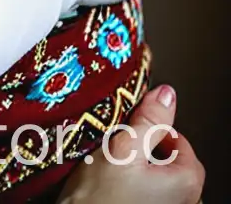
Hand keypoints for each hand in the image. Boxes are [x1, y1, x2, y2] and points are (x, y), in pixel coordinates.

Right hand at [57, 85, 203, 202]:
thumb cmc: (100, 199)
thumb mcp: (122, 149)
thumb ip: (149, 121)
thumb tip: (167, 94)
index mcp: (187, 183)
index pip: (178, 140)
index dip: (151, 127)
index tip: (129, 124)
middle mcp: (185, 200)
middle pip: (167, 158)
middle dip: (142, 147)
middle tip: (116, 144)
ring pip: (153, 174)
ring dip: (134, 165)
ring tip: (108, 163)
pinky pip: (144, 189)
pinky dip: (129, 181)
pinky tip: (107, 180)